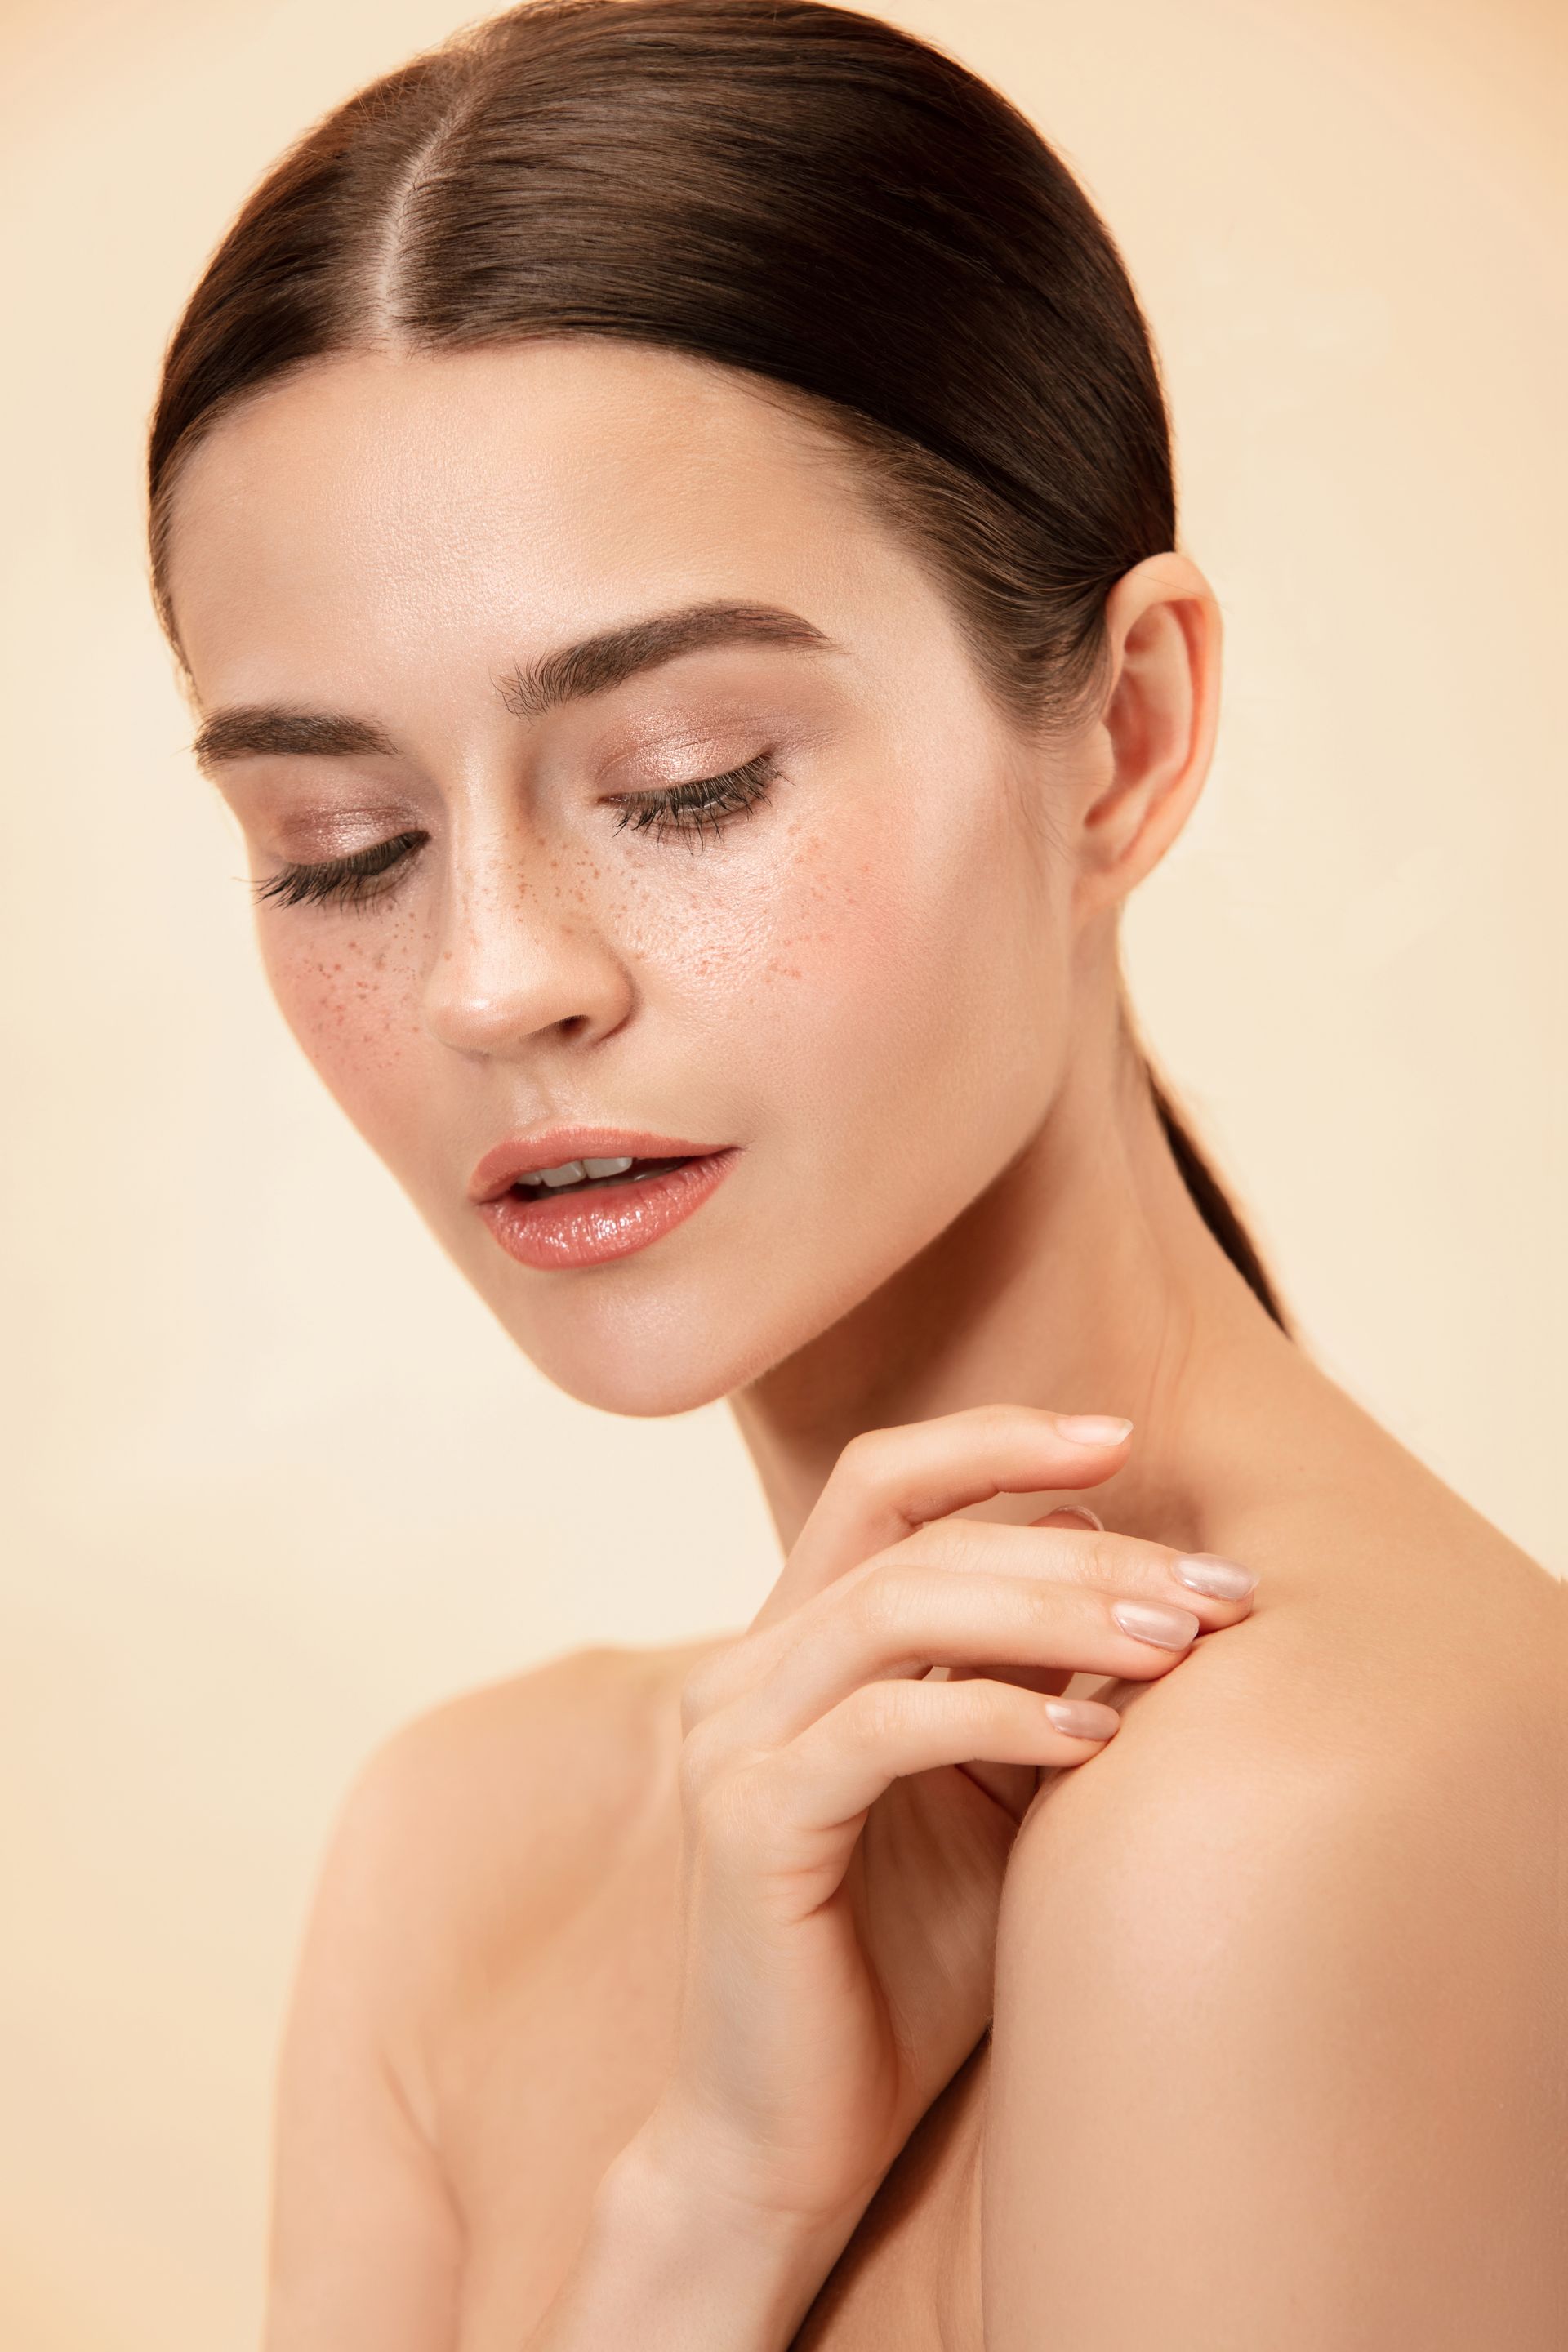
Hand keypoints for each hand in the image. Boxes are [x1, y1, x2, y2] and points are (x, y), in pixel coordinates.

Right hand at [624, 1404, 1257, 2270]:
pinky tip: (1096, 1738)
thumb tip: (1130, 1568)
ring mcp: (733, 1740)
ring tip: (1174, 1644)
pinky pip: (883, 1726)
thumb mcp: (986, 1802)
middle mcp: (746, 1669)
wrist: (788, 2141)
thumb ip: (1028, 1685)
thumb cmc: (899, 1971)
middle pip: (905, 1528)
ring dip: (1052, 1609)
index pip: (881, 1483)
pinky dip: (999, 1713)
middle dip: (1071, 1540)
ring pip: (894, 1604)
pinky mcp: (747, 1823)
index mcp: (793, 1646)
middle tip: (1205, 1585)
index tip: (1125, 1435)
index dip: (996, 1440)